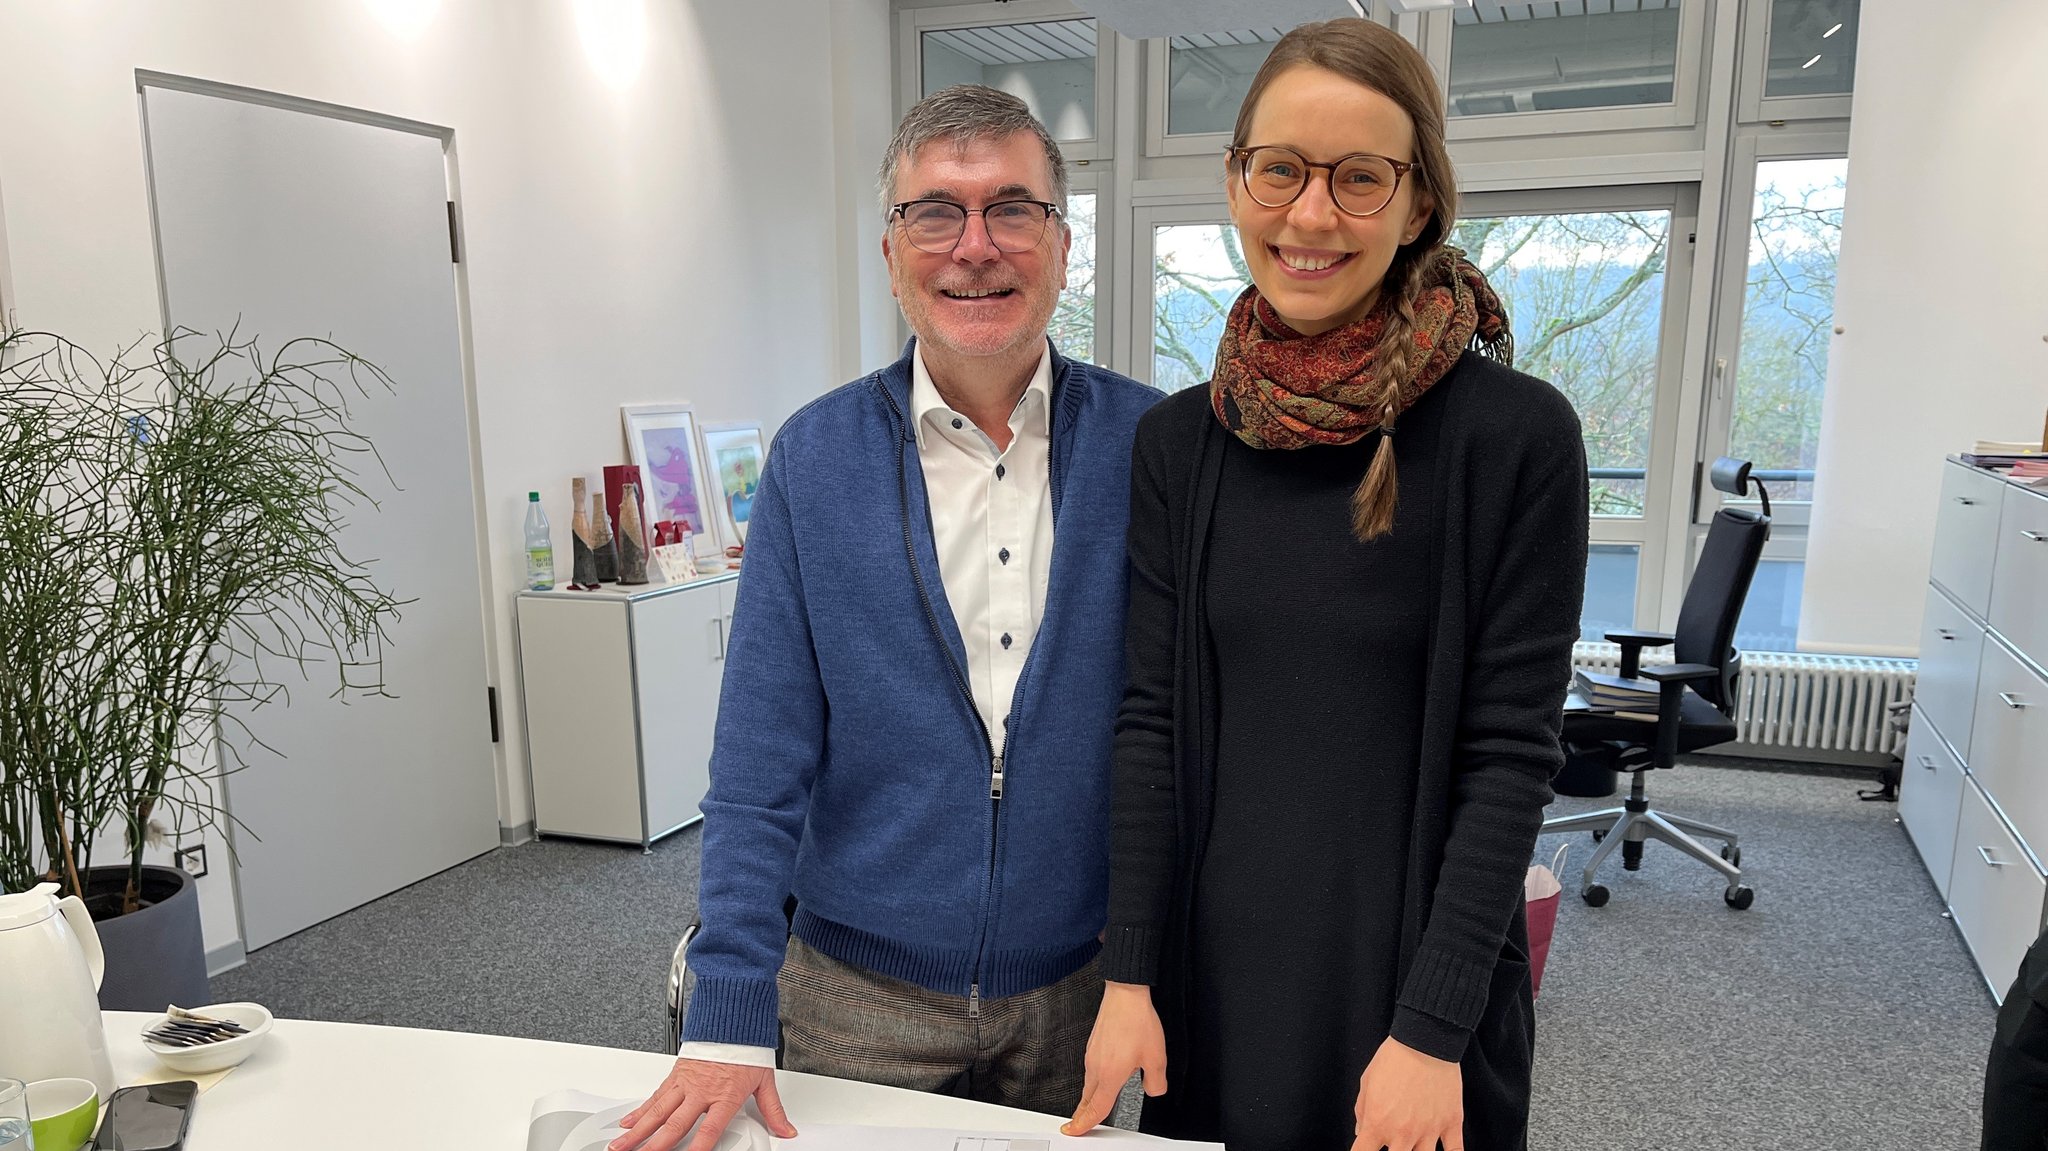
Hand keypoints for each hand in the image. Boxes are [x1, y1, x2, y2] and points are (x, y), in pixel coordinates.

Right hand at [610, 1058, 797, 1150]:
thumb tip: (786, 1130)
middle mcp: (702, 1091)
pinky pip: (655, 1096)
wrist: (734, 1015)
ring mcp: (685, 1083)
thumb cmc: (747, 1047)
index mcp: (725, 1096)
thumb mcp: (765, 1081)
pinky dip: (640, 1110)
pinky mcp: (676, 1073)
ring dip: (638, 1131)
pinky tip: (628, 1122)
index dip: (698, 1147)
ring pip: (657, 1112)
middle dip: (655, 1145)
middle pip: (675, 1125)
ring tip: (621, 1145)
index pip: (709, 1129)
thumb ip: (773, 1110)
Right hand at [1062, 981, 1167, 1135]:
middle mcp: (1096, 1066)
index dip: (1086, 1124)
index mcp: (1110, 1075)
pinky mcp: (1093, 1044)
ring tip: (1090, 1106)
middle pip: (1087, 1099)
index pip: (1096, 1108)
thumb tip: (1153, 1090)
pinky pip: (1091, 1070)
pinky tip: (1102, 1078)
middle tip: (1076, 1125)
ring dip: (1088, 1098)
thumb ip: (1156, 1082)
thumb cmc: (1137, 1021)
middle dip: (1081, 1115)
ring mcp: (1092, 1054)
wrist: (1125, 994)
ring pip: (1089, 1084)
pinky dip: (1093, 1081)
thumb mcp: (1157, 1057)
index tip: (1075, 1131)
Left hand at [1351, 1036, 1462, 1150]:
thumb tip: (1361, 1131)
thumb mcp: (1367, 1082)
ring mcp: (1429, 1131)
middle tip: (1392, 1142)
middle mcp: (1403, 1133)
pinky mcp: (1451, 1124)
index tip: (1365, 1148)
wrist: (1426, 1041)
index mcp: (1378, 1124)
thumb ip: (1362, 1111)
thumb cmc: (1393, 1059)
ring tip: (1413, 1145)